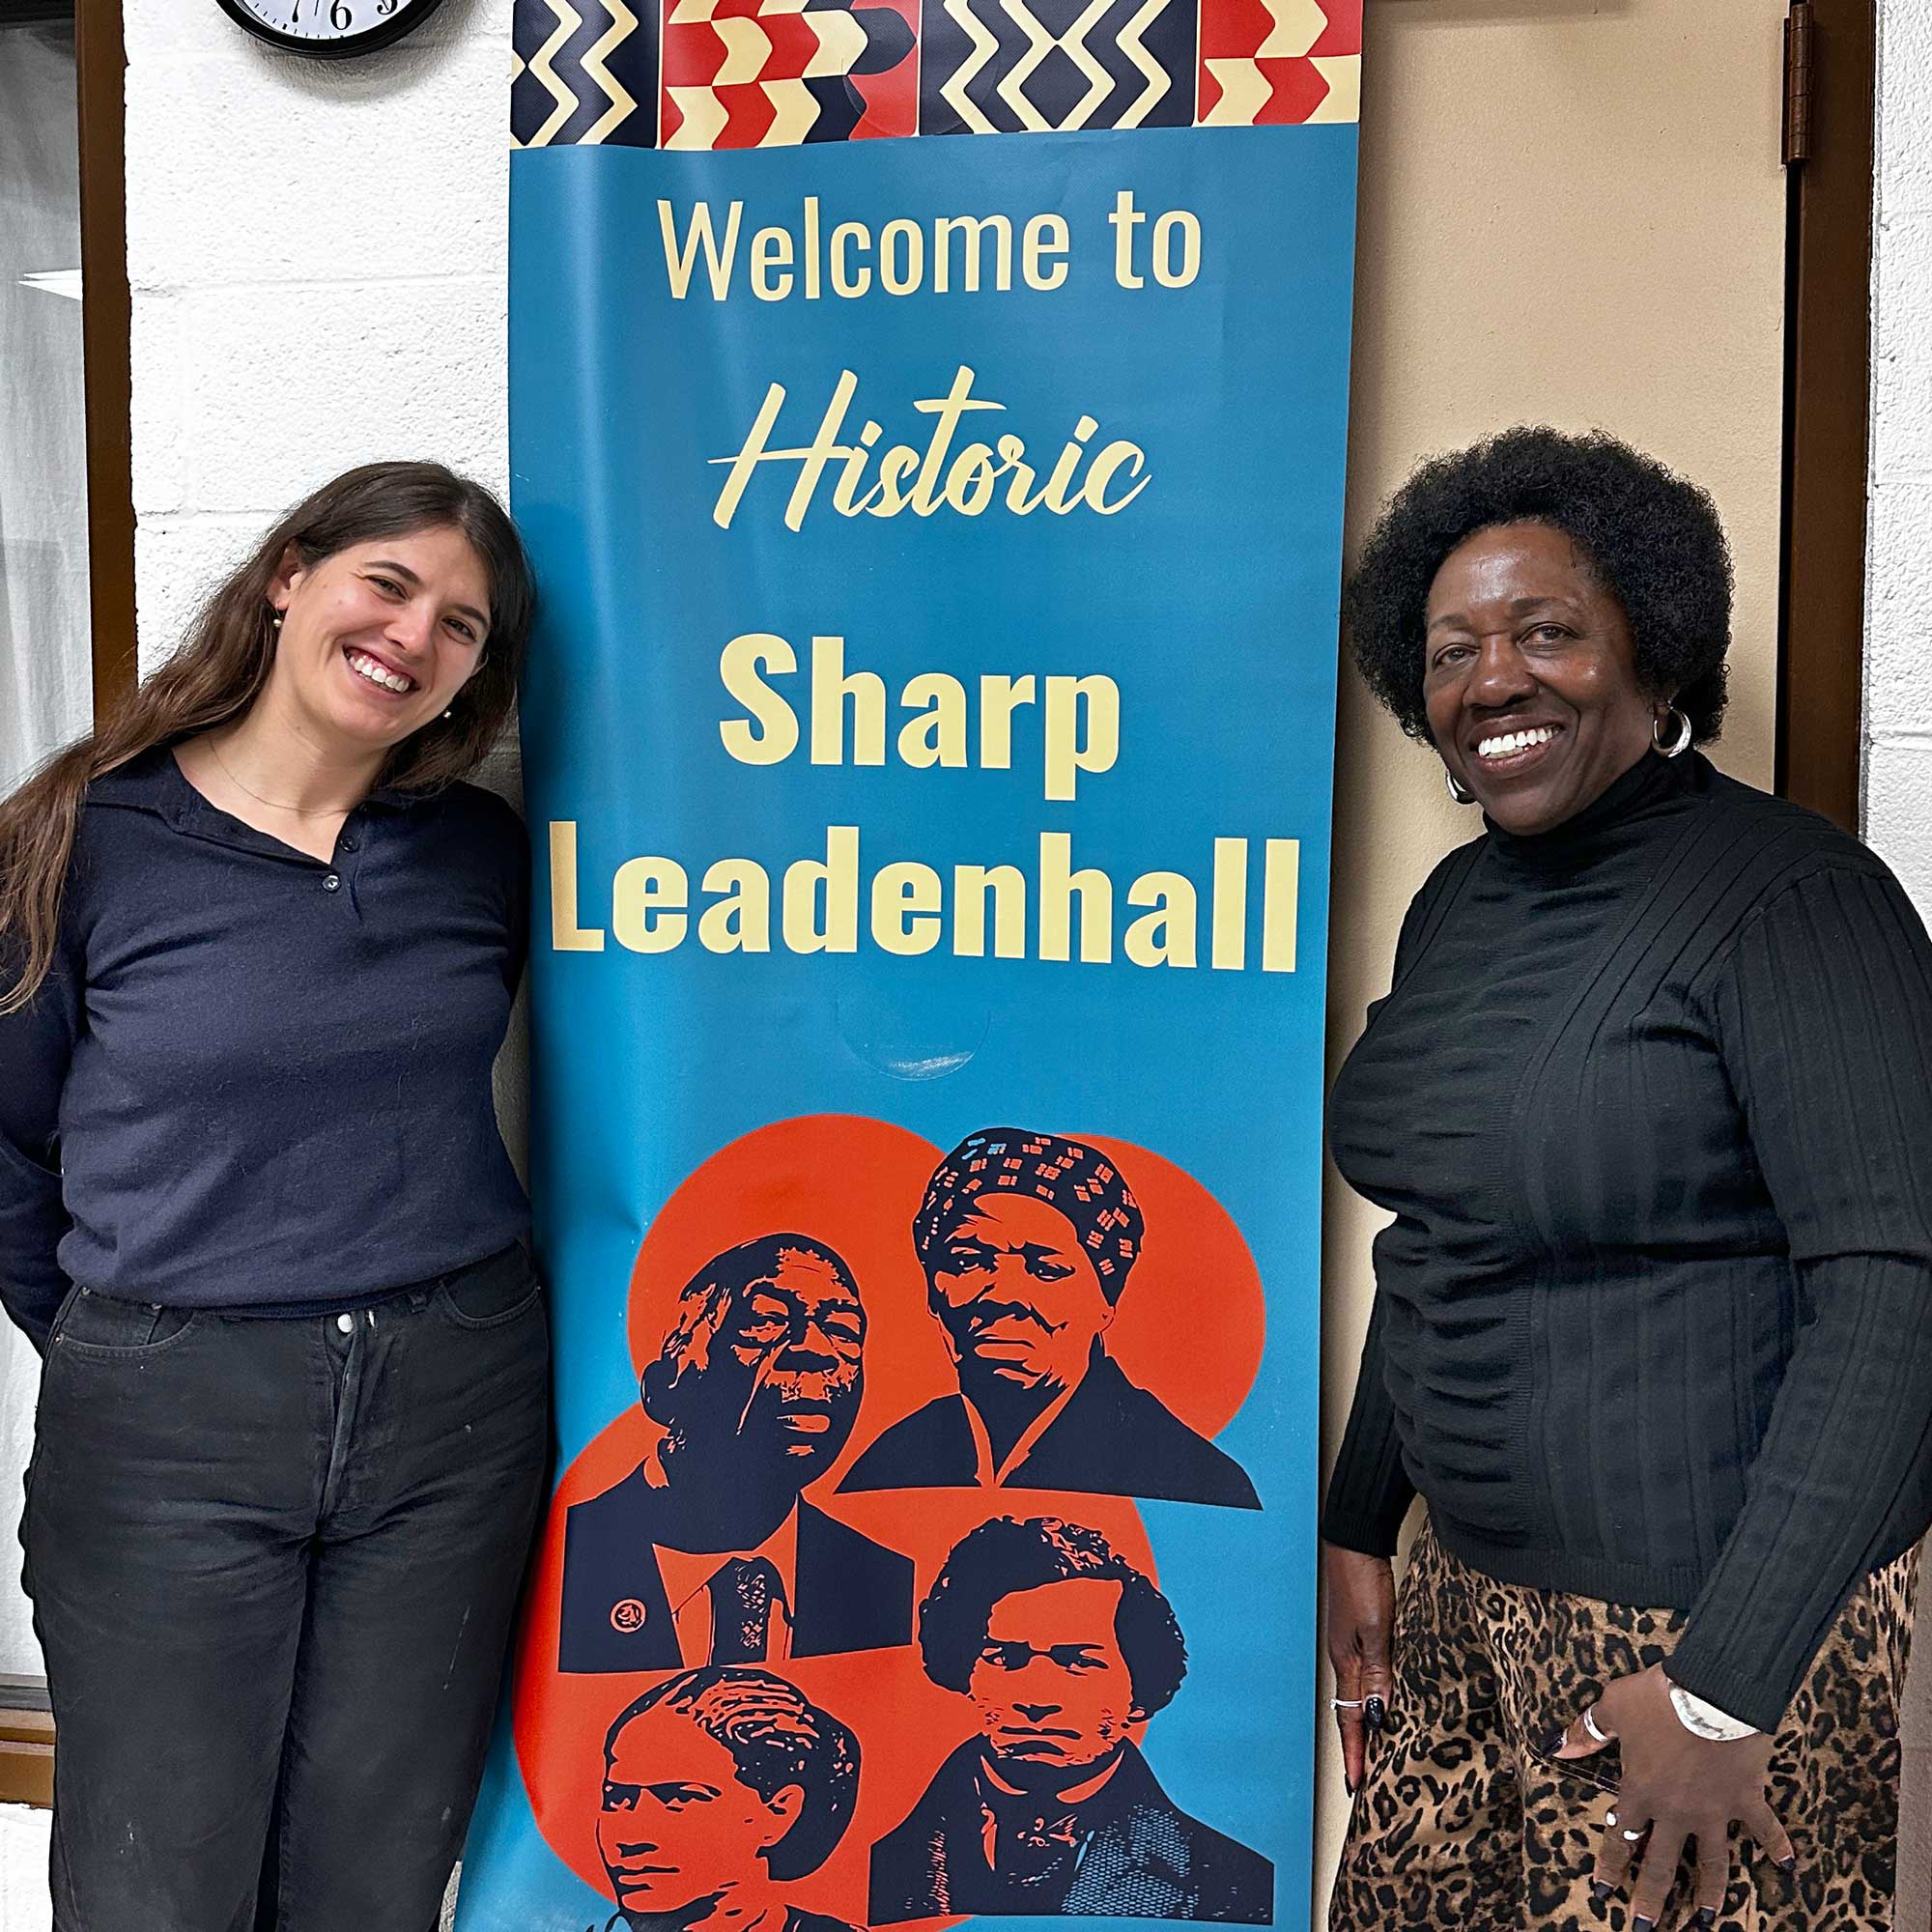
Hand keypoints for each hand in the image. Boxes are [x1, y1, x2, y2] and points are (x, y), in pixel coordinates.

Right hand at [1323, 1542, 1393, 1793]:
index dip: (1355, 1752)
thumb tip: (1378, 1716)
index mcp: (1345, 1660)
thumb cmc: (1363, 1580)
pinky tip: (1380, 1700)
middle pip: (1350, 1711)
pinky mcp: (1359, 1631)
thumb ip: (1378, 1672)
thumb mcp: (1378, 1629)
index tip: (1357, 1785)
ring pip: (1356, 1695)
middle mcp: (1344, 1657)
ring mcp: (1350, 1643)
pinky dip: (1369, 1698)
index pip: (1351, 1717)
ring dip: (1363, 1724)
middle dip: (1356, 1746)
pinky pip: (1363, 1676)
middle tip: (1362, 1777)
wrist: (1354, 1539)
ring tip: (1371, 1750)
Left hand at [1553, 1663, 1792, 1927]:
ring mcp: (1713, 1809)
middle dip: (1651, 1896)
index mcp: (1641, 1790)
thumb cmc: (1658, 1697)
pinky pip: (1764, 1828)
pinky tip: (1789, 1868)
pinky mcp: (1746, 1798)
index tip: (1602, 1892)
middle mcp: (1676, 1810)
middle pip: (1661, 1863)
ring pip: (1711, 1862)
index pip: (1621, 1835)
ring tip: (1706, 1920)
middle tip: (1644, 1926)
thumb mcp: (1613, 1707)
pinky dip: (1778, 1846)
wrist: (1712, 1691)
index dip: (1611, 1864)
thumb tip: (1560, 1747)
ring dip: (1710, 1891)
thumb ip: (1588, 1731)